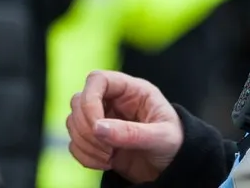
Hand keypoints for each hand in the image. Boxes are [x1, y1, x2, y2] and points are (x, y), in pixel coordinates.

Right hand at [67, 70, 183, 183]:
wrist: (176, 169)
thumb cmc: (176, 145)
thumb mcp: (162, 137)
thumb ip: (132, 132)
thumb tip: (98, 128)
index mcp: (131, 90)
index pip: (97, 80)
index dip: (90, 99)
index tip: (97, 125)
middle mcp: (112, 101)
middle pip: (78, 101)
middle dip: (87, 128)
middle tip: (107, 149)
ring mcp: (102, 120)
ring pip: (73, 122)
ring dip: (85, 143)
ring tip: (109, 158)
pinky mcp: (96, 141)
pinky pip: (74, 143)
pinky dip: (84, 155)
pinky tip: (104, 163)